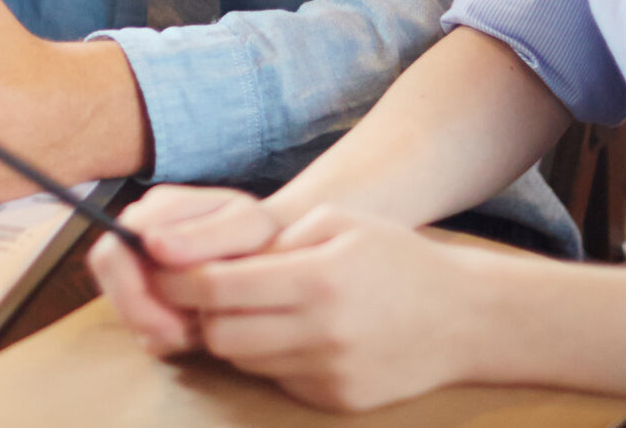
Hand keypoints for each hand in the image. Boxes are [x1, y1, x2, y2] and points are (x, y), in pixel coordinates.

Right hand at [88, 185, 283, 356]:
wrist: (274, 255)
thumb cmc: (262, 236)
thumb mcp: (246, 228)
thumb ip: (203, 234)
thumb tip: (149, 241)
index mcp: (159, 207)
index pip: (114, 246)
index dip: (133, 287)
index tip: (174, 315)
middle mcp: (140, 230)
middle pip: (107, 274)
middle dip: (141, 313)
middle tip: (182, 334)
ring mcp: (138, 261)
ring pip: (120, 304)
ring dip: (156, 325)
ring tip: (197, 327)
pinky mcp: (146, 293)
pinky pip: (137, 323)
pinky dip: (163, 335)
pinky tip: (194, 329)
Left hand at [150, 206, 480, 411]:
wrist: (465, 319)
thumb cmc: (396, 259)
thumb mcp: (338, 224)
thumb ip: (274, 239)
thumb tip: (211, 256)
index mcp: (317, 279)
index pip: (218, 287)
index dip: (179, 277)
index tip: (160, 265)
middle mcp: (320, 332)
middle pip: (220, 333)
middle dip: (201, 310)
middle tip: (204, 290)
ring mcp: (329, 372)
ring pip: (244, 360)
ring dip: (233, 334)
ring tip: (250, 308)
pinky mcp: (337, 400)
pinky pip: (277, 379)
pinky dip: (270, 357)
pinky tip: (292, 333)